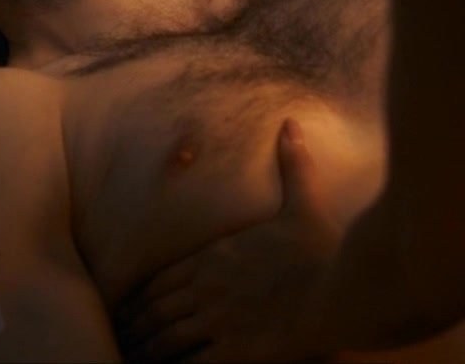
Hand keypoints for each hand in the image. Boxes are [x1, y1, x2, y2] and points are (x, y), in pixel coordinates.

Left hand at [117, 119, 344, 362]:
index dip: (138, 296)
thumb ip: (292, 165)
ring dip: (147, 350)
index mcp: (214, 256)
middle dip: (136, 326)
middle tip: (122, 338)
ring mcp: (217, 321)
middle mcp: (207, 289)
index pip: (160, 279)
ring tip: (135, 359)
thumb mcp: (304, 201)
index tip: (125, 307)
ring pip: (165, 340)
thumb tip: (292, 123)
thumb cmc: (323, 247)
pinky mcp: (233, 351)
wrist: (341, 288)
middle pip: (154, 312)